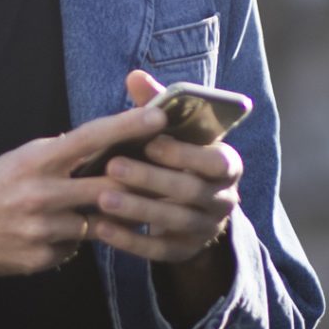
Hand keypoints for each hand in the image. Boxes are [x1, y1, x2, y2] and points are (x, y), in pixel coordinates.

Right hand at [0, 97, 168, 275]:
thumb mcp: (21, 159)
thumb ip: (60, 155)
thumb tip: (105, 144)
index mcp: (36, 160)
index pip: (91, 137)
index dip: (128, 125)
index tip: (160, 115)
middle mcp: (41, 193)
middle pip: (106, 185)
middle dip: (134, 182)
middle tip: (159, 176)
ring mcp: (42, 228)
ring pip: (95, 222)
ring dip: (98, 217)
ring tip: (82, 211)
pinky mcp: (41, 257)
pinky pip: (75, 248)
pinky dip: (71, 240)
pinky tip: (51, 235)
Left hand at [87, 70, 241, 264]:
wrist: (188, 205)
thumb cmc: (176, 156)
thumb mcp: (172, 131)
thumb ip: (156, 106)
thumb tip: (135, 77)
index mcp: (227, 165)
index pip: (216, 161)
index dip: (184, 154)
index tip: (150, 143)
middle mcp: (223, 199)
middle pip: (191, 192)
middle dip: (151, 179)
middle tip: (112, 167)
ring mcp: (205, 228)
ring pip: (174, 222)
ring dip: (137, 210)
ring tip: (101, 199)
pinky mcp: (184, 251)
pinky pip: (158, 251)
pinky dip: (130, 241)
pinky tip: (101, 228)